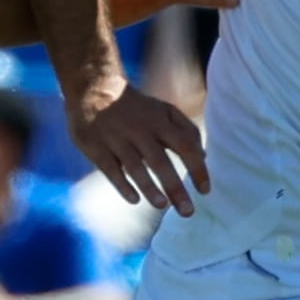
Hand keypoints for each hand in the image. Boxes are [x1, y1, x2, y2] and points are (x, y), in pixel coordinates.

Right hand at [69, 78, 207, 216]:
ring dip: (150, 187)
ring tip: (162, 205)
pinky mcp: (96, 147)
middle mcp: (139, 130)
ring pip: (135, 167)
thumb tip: (203, 157)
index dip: (197, 169)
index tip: (205, 191)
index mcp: (160, 122)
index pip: (185, 146)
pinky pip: (110, 170)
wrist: (94, 87)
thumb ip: (186, 130)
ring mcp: (116, 139)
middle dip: (175, 187)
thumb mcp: (164, 110)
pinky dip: (122, 185)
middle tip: (188, 212)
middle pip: (161, 162)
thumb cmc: (136, 107)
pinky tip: (134, 200)